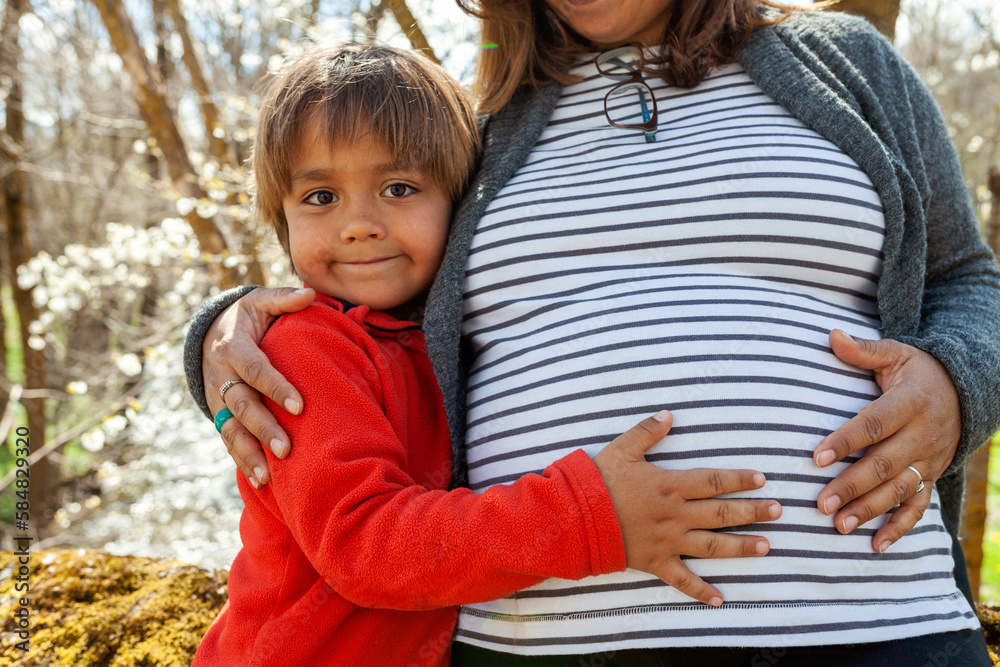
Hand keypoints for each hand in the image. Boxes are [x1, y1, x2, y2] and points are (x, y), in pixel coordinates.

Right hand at [204, 287, 315, 486]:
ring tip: (268, 475)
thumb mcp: (260, 300)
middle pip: (241, 405)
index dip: (275, 387)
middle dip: (263, 428)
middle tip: (286, 449)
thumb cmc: (248, 316)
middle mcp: (221, 375)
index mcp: (233, 346)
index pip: (255, 369)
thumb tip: (310, 294)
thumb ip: (283, 298)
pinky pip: (228, 439)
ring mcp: (217, 398)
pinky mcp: (219, 413)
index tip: (299, 405)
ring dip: (248, 453)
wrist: (211, 331)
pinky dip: (242, 461)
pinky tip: (261, 482)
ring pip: (230, 428)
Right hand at [593, 411, 780, 606]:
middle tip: (778, 511)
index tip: (762, 479)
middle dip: (753, 512)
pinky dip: (702, 591)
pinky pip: (682, 580)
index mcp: (669, 485)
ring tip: (766, 548)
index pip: (713, 481)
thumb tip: (669, 414)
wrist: (575, 518)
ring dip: (740, 547)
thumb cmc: (598, 482)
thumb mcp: (620, 449)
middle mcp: (675, 515)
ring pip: (712, 546)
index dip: (739, 479)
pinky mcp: (656, 562)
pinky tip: (720, 600)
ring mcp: (668, 541)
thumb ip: (646, 431)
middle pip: (721, 514)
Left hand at [814, 330, 960, 552]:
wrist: (965, 391)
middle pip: (884, 465)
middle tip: (820, 504)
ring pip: (899, 491)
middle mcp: (922, 435)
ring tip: (838, 526)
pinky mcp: (931, 477)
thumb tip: (831, 334)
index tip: (816, 457)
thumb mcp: (896, 354)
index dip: (846, 441)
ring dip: (869, 511)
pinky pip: (919, 507)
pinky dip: (900, 528)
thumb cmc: (918, 371)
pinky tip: (876, 545)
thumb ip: (863, 350)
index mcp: (909, 403)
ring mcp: (929, 460)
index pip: (874, 425)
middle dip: (852, 487)